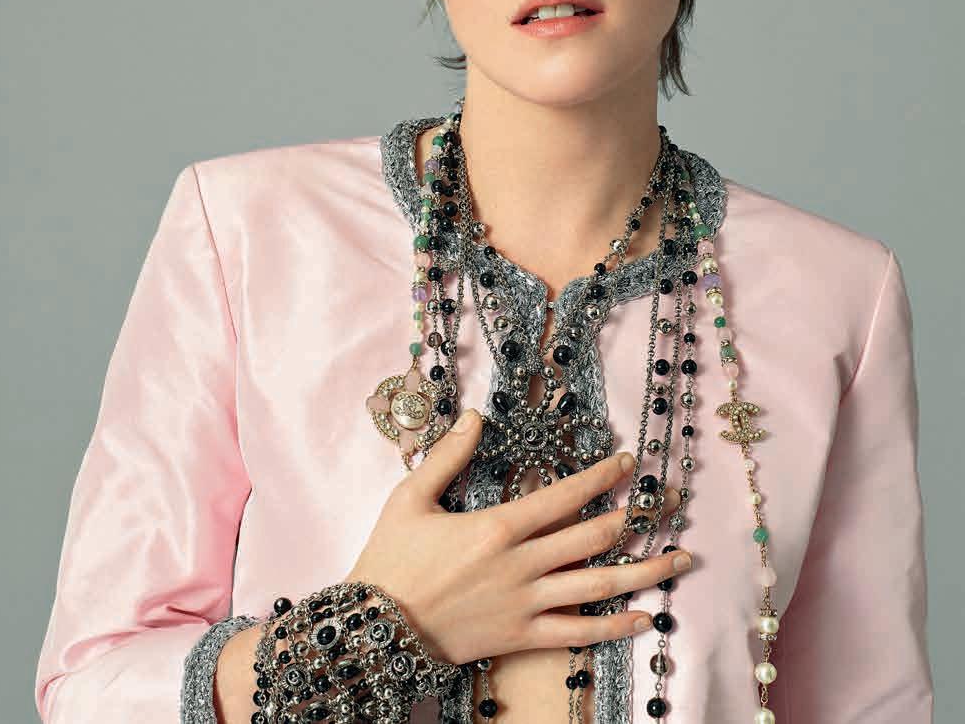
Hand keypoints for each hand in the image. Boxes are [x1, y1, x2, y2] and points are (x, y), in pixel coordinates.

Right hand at [342, 407, 691, 665]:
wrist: (376, 625)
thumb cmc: (390, 558)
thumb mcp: (409, 497)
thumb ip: (447, 456)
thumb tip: (475, 417)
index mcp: (496, 526)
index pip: (561, 496)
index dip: (599, 478)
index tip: (626, 464)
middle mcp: (520, 564)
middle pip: (592, 537)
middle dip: (635, 517)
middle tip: (668, 504)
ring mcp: (525, 603)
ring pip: (597, 585)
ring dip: (643, 572)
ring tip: (679, 560)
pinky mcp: (521, 637)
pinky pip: (578, 633)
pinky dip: (614, 627)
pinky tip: (644, 619)